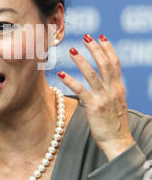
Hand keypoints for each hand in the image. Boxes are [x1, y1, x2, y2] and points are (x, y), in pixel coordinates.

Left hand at [57, 34, 134, 160]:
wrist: (118, 143)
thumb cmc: (114, 124)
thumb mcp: (117, 103)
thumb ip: (111, 90)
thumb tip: (104, 79)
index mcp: (119, 88)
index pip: (115, 63)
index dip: (108, 49)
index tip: (101, 37)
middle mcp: (113, 90)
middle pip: (105, 64)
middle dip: (95, 49)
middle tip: (86, 36)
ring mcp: (104, 98)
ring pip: (92, 74)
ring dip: (82, 60)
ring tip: (72, 49)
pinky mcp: (94, 107)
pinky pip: (81, 90)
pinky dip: (71, 80)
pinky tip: (61, 73)